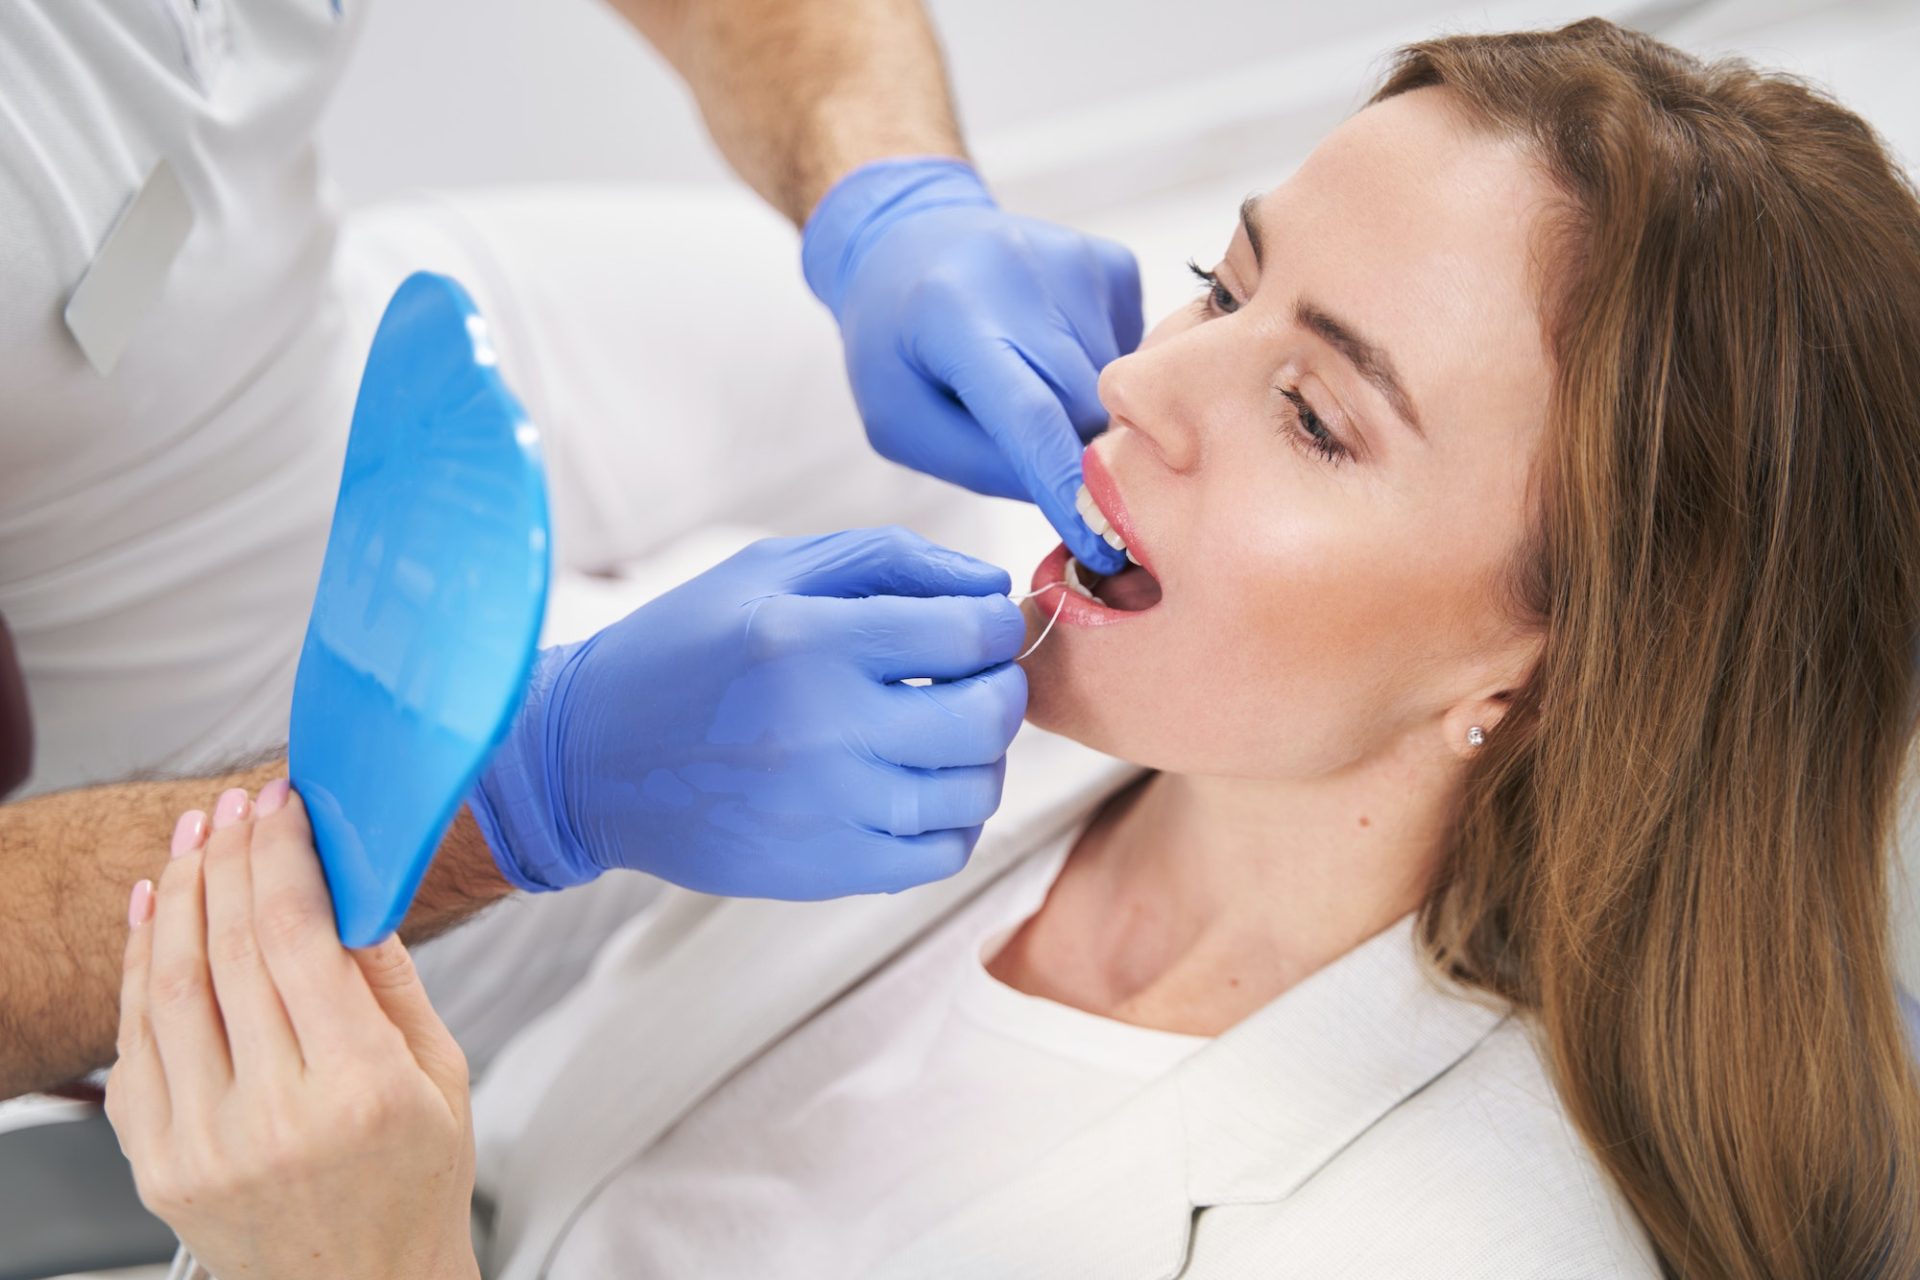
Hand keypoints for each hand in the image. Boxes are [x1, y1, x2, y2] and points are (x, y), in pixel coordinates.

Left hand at [106, 783, 476, 1279]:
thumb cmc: (415, 1182)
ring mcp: (205, 1145)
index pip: (301, 938)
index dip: (284, 855)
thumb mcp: (442, 1074)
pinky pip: (134, 1044)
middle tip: (237, 805)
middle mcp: (275, 1118)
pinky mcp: (159, 1164)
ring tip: (195, 840)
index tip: (283, 804)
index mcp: (360, 1089)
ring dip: (180, 896)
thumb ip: (389, 980)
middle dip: (231, 858)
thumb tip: (350, 888)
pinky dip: (138, 967)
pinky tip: (156, 915)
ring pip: (170, 987)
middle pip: (232, 949)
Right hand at [470, 526, 1028, 897]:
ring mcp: (827, 808)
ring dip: (982, 758)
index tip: (984, 626)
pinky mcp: (824, 869)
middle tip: (976, 680)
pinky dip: (952, 820)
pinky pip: (942, 853)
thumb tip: (992, 588)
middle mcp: (823, 727)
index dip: (999, 625)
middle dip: (1003, 690)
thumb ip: (889, 560)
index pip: (970, 632)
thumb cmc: (686, 647)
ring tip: (941, 735)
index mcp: (809, 638)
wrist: (588, 760)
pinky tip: (914, 789)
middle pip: (988, 717)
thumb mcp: (769, 569)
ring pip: (976, 790)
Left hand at [803, 157, 1143, 575]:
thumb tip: (1070, 496)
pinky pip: (1130, 349)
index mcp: (953, 315)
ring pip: (1114, 385)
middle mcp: (1021, 274)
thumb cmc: (896, 346)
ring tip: (1028, 384)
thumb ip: (979, 464)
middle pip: (1083, 406)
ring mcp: (1074, 260)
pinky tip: (1050, 352)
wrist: (908, 242)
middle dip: (1076, 455)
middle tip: (1047, 468)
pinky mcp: (1109, 262)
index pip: (1029, 414)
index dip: (1064, 482)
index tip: (1098, 544)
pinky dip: (1097, 371)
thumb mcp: (900, 422)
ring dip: (1081, 412)